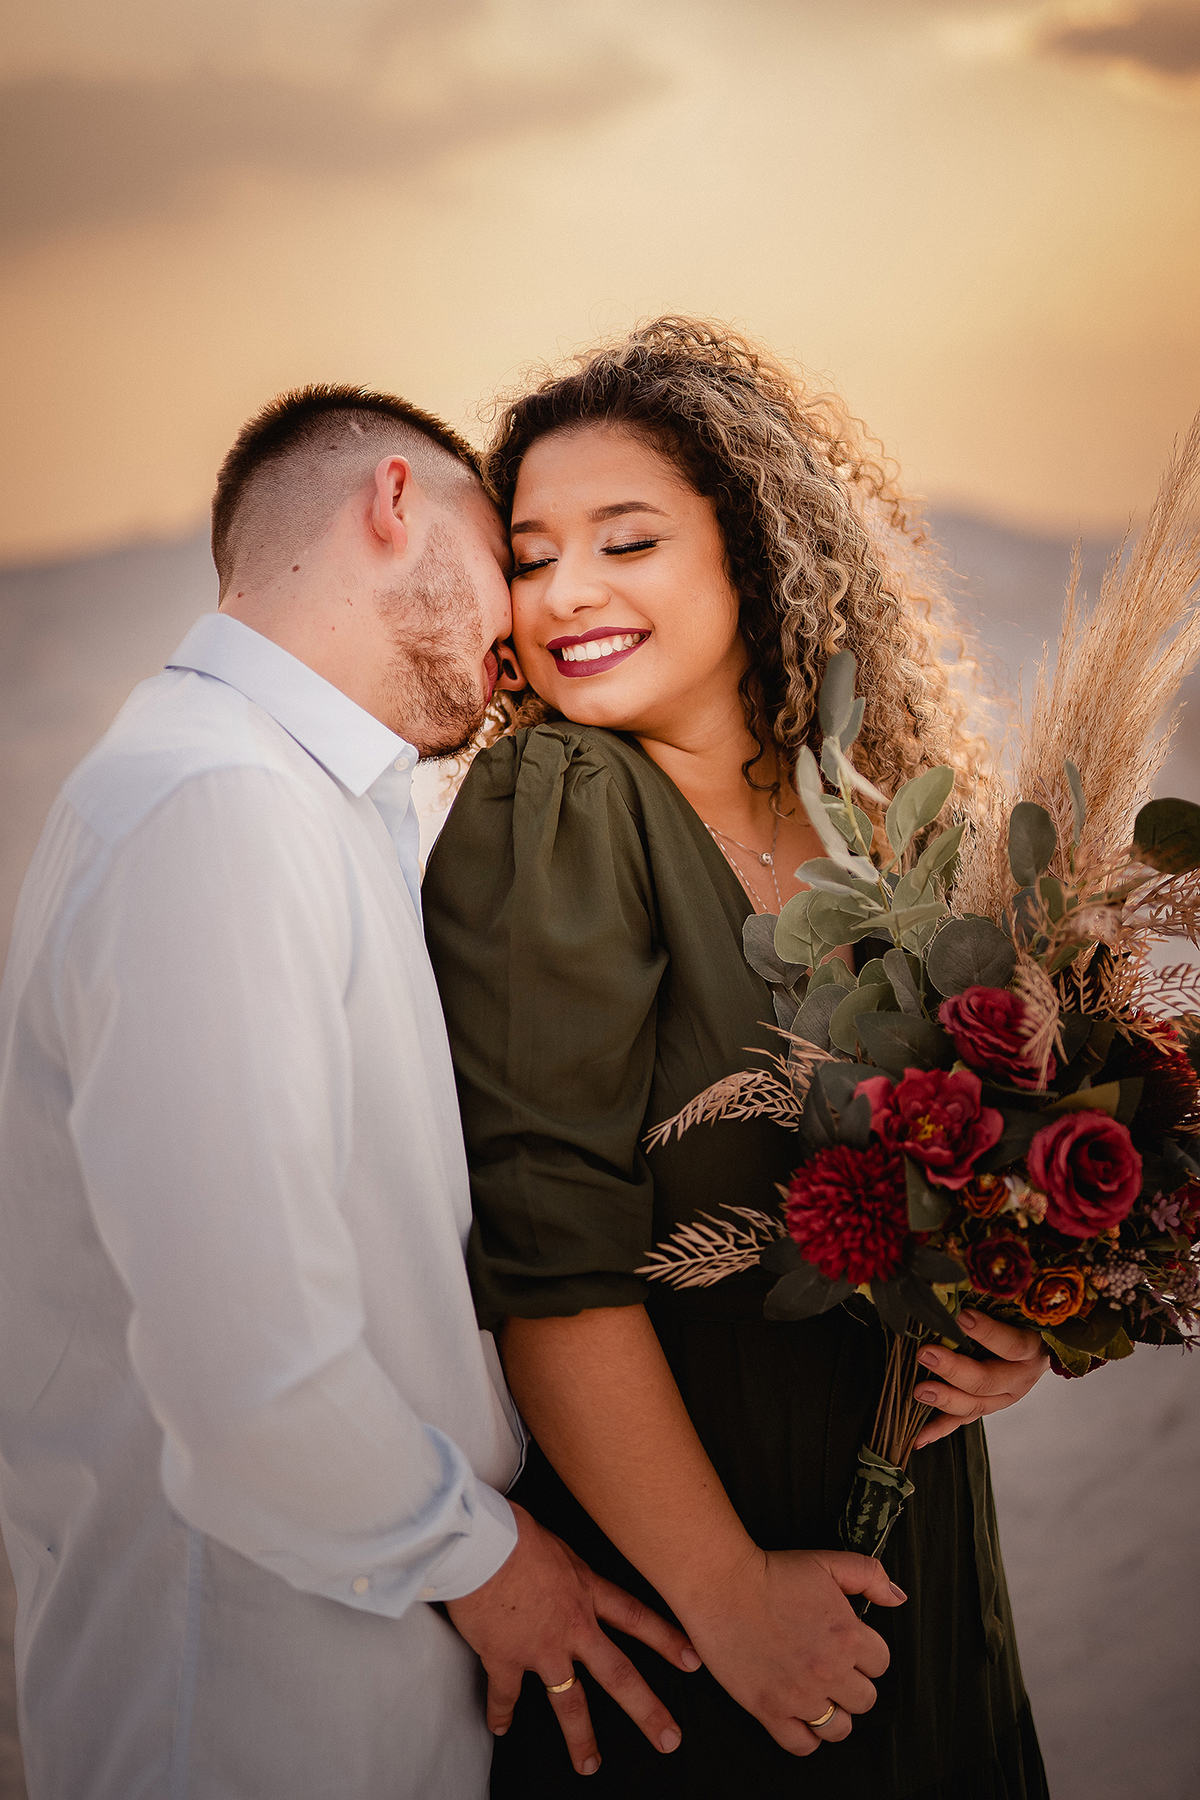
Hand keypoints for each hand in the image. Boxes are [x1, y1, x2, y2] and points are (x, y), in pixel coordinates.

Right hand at [446, 1502, 699, 1777]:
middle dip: (646, 1710)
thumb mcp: (556, 1542)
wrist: (481, 1546)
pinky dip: (500, 1714)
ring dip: (581, 1738)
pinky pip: (506, 1696)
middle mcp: (573, 1627)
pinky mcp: (506, 1659)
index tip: (693, 1661)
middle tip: (669, 1737)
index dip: (667, 1640)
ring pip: (569, 1703)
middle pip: (618, 1675)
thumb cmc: (514, 1531)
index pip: (637, 1619)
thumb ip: (564, 1565)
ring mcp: (542, 1648)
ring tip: (589, 1764)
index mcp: (587, 1592)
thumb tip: (555, 1560)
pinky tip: (500, 1728)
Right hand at [678, 1547, 904, 1755]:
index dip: (865, 1654)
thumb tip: (896, 1598)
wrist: (723, 1586)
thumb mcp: (827, 1562)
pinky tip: (800, 1716)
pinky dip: (806, 1736)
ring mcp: (800, 1695)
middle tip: (832, 1670)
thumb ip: (869, 1575)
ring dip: (834, 1714)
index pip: (880, 1664)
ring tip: (819, 1696)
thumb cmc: (771, 1573)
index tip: (849, 1648)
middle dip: (852, 1685)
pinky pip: (803, 1746)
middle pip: (865, 1700)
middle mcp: (829, 1672)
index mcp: (847, 1637)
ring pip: (839, 1728)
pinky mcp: (770, 1710)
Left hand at [912, 1308, 1048, 1449]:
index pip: (1012, 1344)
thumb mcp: (1017, 1308)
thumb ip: (994, 1297)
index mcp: (1029, 1350)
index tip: (962, 1316)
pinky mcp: (986, 1408)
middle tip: (926, 1354)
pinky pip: (961, 1422)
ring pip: (974, 1406)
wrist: (1040, 1351)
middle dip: (954, 1368)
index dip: (988, 1332)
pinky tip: (918, 1438)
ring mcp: (1002, 1398)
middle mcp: (1018, 1379)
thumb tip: (958, 1275)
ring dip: (945, 1400)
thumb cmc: (1022, 1320)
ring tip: (919, 1391)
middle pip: (987, 1380)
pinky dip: (938, 1430)